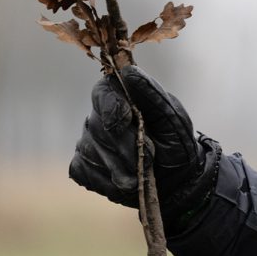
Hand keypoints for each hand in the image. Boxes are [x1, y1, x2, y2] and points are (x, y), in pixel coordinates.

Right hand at [69, 65, 219, 228]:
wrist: (176, 177)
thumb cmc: (175, 141)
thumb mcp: (173, 118)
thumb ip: (152, 94)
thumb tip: (129, 71)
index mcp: (120, 97)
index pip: (102, 92)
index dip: (112, 106)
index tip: (129, 119)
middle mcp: (97, 117)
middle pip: (98, 127)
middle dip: (126, 146)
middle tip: (150, 158)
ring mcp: (86, 141)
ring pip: (92, 152)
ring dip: (121, 168)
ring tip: (142, 175)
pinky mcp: (81, 166)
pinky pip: (85, 172)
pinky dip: (108, 182)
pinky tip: (126, 184)